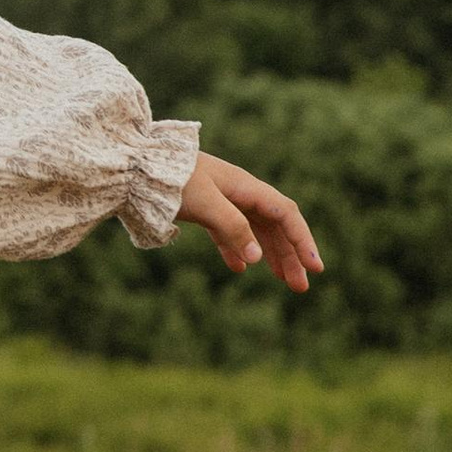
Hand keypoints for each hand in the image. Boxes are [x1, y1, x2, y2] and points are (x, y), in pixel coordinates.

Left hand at [176, 150, 321, 294]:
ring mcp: (223, 200)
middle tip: (301, 286)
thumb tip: (256, 257)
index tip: (315, 267)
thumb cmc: (172, 180)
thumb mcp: (205, 203)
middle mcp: (239, 192)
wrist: (136, 165)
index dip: (303, 240)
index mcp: (246, 187)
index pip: (285, 214)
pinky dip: (236, 250)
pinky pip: (228, 232)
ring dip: (270, 255)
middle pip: (274, 226)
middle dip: (290, 255)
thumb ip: (232, 228)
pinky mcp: (204, 209)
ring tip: (283, 281)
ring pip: (254, 231)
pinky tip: (238, 268)